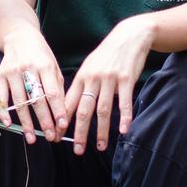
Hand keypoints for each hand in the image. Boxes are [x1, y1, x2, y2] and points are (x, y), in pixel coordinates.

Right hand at [0, 26, 68, 143]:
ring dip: (26, 122)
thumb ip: (58, 89)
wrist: (20, 37)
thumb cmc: (41, 56)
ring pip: (19, 102)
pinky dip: (4, 112)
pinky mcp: (0, 75)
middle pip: (36, 100)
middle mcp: (28, 68)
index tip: (62, 126)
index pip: (52, 93)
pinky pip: (1, 97)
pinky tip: (9, 124)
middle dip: (44, 121)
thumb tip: (62, 115)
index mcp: (45, 66)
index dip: (57, 110)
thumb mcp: (54, 67)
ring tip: (31, 138)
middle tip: (49, 137)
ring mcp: (12, 72)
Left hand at [64, 16, 154, 154]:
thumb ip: (82, 85)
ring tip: (100, 146)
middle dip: (79, 132)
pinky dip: (124, 117)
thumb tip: (71, 106)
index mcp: (81, 77)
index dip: (62, 122)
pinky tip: (123, 130)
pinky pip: (125, 102)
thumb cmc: (108, 54)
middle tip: (77, 150)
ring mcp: (110, 79)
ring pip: (103, 109)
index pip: (68, 103)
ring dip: (101, 130)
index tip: (57, 137)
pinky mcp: (126, 79)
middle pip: (83, 110)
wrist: (129, 36)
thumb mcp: (90, 65)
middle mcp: (93, 79)